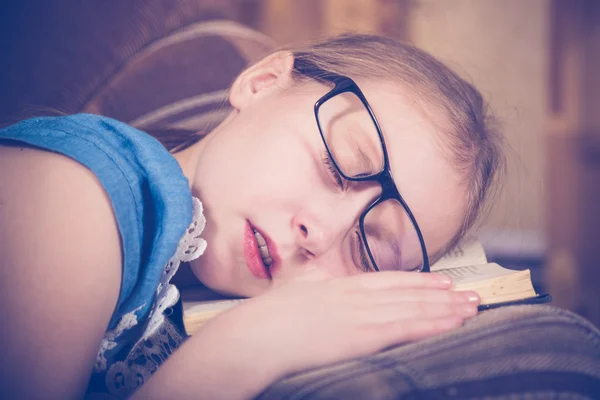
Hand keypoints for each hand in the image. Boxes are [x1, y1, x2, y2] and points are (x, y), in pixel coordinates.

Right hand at [198, 271, 479, 379]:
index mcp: (338, 286)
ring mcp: (360, 314)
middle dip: (441, 294)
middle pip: (407, 292)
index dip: (418, 280)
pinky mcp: (362, 336)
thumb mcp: (294, 295)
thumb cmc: (266, 320)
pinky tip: (452, 323)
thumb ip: (315, 290)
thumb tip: (323, 286)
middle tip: (470, 294)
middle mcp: (355, 295)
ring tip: (471, 307)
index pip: (388, 280)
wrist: (255, 335)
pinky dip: (432, 323)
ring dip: (445, 308)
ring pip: (413, 307)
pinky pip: (405, 328)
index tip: (441, 280)